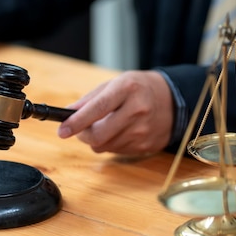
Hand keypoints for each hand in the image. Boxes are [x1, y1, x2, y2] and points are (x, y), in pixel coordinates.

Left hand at [57, 70, 173, 154]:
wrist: (173, 100)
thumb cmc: (137, 89)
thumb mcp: (114, 84)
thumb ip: (89, 100)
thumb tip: (67, 113)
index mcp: (127, 89)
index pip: (97, 109)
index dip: (76, 122)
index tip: (62, 131)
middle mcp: (137, 110)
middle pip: (99, 135)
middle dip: (83, 135)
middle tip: (80, 129)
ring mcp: (144, 130)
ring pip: (105, 146)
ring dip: (96, 140)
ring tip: (104, 126)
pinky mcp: (146, 145)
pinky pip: (116, 151)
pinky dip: (110, 144)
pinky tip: (118, 131)